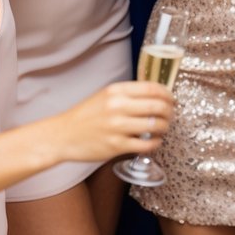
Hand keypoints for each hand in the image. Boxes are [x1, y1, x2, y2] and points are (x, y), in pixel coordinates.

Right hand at [52, 80, 173, 162]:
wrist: (63, 135)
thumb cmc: (86, 115)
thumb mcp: (106, 95)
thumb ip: (128, 94)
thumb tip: (155, 95)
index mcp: (117, 91)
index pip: (152, 88)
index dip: (167, 94)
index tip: (172, 99)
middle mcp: (118, 106)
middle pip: (158, 106)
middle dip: (170, 111)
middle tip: (171, 115)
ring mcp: (117, 127)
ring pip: (155, 125)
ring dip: (165, 127)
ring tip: (163, 128)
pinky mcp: (116, 146)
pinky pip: (145, 145)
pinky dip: (155, 143)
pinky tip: (154, 141)